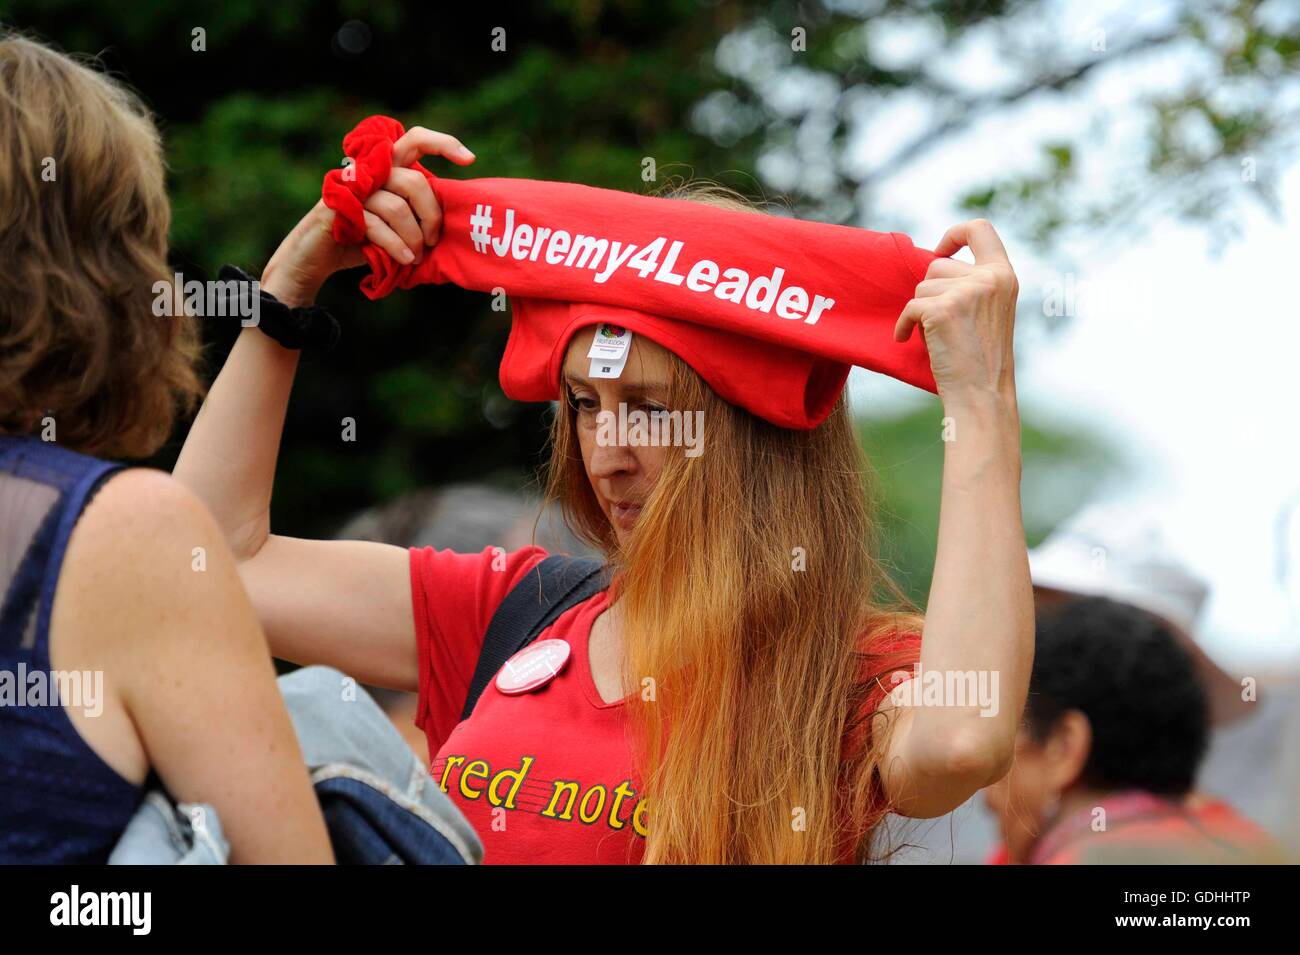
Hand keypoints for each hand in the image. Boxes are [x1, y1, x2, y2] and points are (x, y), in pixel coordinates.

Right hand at [260, 127, 475, 305]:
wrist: (317, 257)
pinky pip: (377, 225)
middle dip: (431, 215)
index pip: (415, 140)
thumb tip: (452, 220)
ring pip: (396, 206)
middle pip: (413, 181)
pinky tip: (405, 260)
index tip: (469, 159)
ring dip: (413, 237)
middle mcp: (369, 170)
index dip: (443, 143)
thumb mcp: (396, 224)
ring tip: (416, 256)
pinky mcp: (339, 208)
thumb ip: (416, 212)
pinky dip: (396, 246)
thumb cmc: (362, 240)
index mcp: (386, 167)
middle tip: (433, 239)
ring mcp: (352, 187)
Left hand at [894, 219, 1019, 407]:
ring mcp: (967, 291)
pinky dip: (903, 325)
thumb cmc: (980, 359)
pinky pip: (909, 308)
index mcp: (1004, 275)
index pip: (980, 229)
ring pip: (921, 288)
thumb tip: (932, 261)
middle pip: (937, 265)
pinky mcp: (943, 309)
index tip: (939, 250)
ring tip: (937, 337)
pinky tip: (906, 340)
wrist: (981, 395)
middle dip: (929, 293)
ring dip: (920, 312)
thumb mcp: (989, 310)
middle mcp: (989, 278)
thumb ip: (972, 283)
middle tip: (942, 324)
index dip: (954, 233)